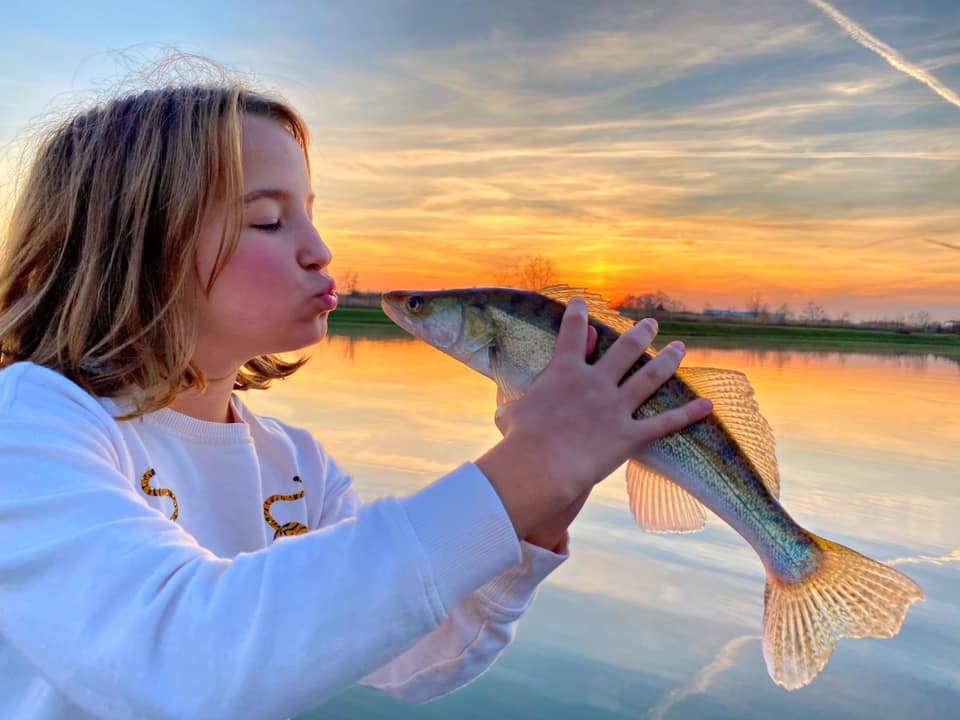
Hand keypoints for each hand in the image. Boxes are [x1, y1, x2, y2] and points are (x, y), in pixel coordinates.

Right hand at [475, 298, 711, 539]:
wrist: (539, 464)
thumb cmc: (518, 440)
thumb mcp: (509, 412)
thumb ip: (515, 403)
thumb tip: (506, 410)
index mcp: (564, 372)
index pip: (572, 334)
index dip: (577, 315)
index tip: (582, 302)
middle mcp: (595, 382)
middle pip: (625, 349)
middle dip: (640, 333)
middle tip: (651, 324)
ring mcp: (615, 406)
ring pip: (650, 377)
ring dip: (668, 360)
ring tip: (680, 347)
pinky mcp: (629, 434)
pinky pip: (664, 423)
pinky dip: (688, 414)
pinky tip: (707, 405)